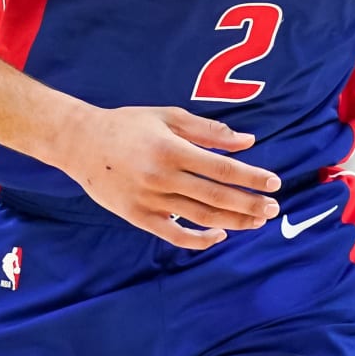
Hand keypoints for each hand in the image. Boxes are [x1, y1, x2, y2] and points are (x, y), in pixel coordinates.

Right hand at [49, 106, 281, 249]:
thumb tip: (248, 141)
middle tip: (274, 209)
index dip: (252, 178)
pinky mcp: (138, 217)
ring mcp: (150, 201)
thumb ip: (208, 131)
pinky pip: (174, 235)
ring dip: (233, 221)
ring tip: (257, 221)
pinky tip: (219, 234)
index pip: (223, 169)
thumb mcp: (168, 117)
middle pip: (217, 197)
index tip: (275, 183)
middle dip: (250, 204)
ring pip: (200, 217)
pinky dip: (199, 239)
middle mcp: (162, 178)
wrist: (80, 143)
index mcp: (172, 150)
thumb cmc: (128, 125)